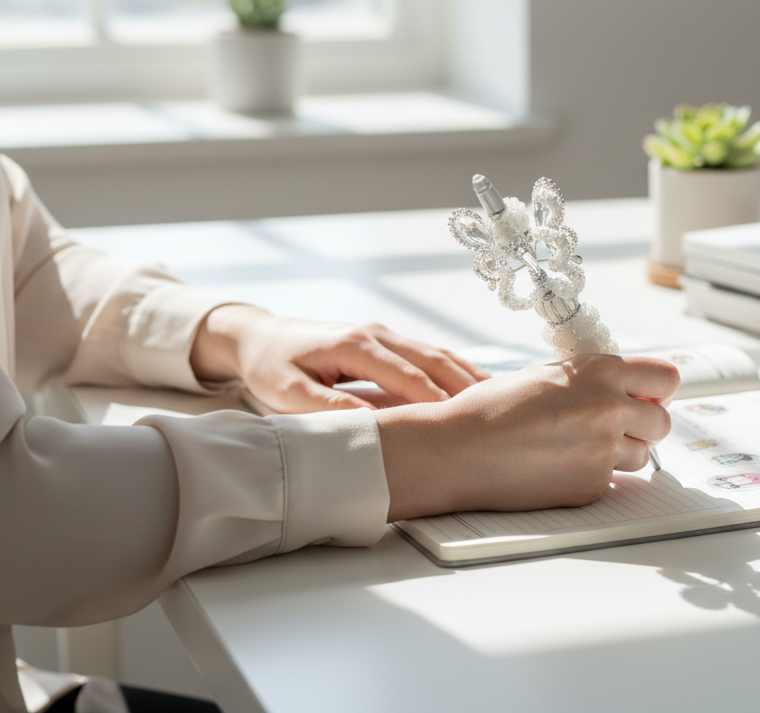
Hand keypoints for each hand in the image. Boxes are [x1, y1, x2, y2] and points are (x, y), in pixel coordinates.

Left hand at [190, 305, 489, 411]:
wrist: (261, 335)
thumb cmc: (271, 366)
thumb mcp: (287, 392)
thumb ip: (329, 407)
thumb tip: (371, 426)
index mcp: (354, 344)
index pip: (406, 374)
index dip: (434, 400)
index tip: (459, 424)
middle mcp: (376, 333)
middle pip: (433, 358)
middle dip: (464, 387)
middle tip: (493, 416)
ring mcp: (385, 332)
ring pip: (438, 353)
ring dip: (468, 376)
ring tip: (499, 402)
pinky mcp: (387, 339)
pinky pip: (430, 354)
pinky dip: (456, 370)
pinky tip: (476, 388)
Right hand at [375, 354, 681, 520]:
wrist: (460, 451)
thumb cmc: (493, 409)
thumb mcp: (549, 375)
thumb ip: (593, 380)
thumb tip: (627, 391)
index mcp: (601, 372)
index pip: (666, 378)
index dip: (656, 389)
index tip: (644, 396)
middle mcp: (610, 409)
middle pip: (662, 421)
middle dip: (644, 424)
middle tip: (613, 425)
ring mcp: (604, 452)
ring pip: (642, 455)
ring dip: (621, 451)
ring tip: (578, 445)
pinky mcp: (592, 486)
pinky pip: (612, 480)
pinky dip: (594, 474)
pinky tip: (560, 465)